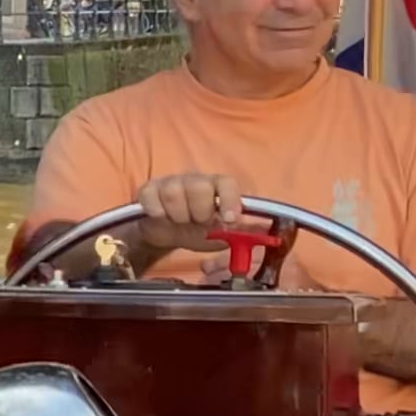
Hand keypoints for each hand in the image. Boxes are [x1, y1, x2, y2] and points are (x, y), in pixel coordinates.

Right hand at [131, 170, 254, 250]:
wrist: (165, 235)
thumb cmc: (197, 231)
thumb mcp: (221, 236)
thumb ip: (240, 233)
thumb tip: (267, 233)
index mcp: (215, 187)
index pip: (226, 183)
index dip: (230, 199)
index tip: (230, 219)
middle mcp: (194, 180)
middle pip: (199, 186)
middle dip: (199, 211)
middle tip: (197, 222)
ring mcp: (169, 182)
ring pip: (173, 192)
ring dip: (178, 215)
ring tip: (180, 222)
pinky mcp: (148, 190)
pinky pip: (150, 196)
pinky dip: (157, 211)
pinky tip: (161, 218)